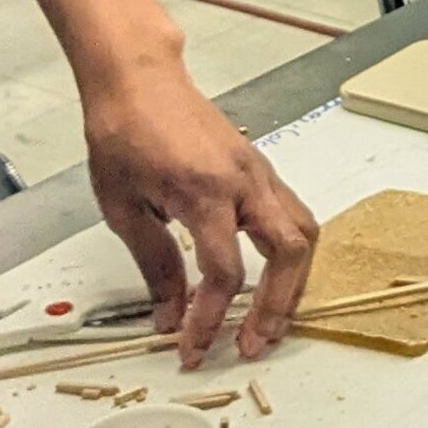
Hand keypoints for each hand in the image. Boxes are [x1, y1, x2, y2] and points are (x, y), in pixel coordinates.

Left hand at [84, 73, 317, 366]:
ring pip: (303, 233)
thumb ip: (154, 265)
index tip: (192, 347)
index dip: (210, 319)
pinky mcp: (259, 169)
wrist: (138, 80)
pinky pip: (293, 215)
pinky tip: (271, 275)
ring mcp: (259, 173)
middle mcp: (244, 182)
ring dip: (293, 283)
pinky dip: (289, 253)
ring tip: (271, 319)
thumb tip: (170, 317)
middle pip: (288, 253)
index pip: (225, 272)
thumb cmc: (124, 133)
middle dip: (276, 307)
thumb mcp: (124, 208)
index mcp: (206, 193)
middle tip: (252, 344)